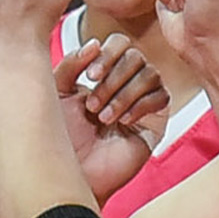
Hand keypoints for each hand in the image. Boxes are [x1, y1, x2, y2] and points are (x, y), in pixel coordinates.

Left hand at [57, 33, 162, 199]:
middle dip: (113, 78)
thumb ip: (70, 64)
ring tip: (104, 117)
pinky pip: (161, 98)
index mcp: (103, 72)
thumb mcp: (57, 93)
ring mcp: (142, 101)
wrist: (71, 174)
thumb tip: (94, 43)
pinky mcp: (155, 122)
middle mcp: (125, 83)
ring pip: (150, 74)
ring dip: (124, 94)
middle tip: (93, 106)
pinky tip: (123, 122)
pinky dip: (140, 105)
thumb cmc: (61, 137)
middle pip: (136, 56)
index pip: (119, 43)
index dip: (108, 53)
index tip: (90, 75)